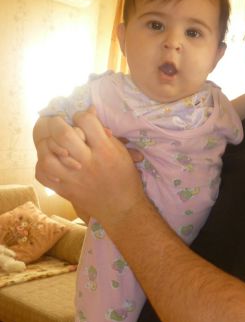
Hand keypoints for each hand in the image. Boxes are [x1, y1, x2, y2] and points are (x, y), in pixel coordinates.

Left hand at [35, 109, 146, 224]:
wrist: (122, 208)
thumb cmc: (125, 177)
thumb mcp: (121, 152)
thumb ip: (104, 134)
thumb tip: (89, 112)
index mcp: (105, 151)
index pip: (86, 121)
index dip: (81, 114)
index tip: (82, 118)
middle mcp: (87, 163)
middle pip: (63, 134)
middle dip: (57, 122)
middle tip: (58, 122)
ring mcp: (73, 178)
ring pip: (47, 156)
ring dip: (45, 144)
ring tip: (51, 141)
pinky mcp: (64, 191)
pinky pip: (43, 175)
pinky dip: (41, 164)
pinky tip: (49, 159)